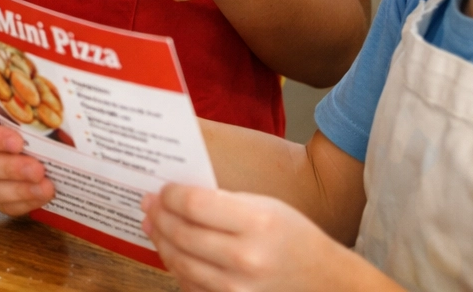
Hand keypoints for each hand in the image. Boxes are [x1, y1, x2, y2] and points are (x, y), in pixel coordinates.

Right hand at [0, 101, 54, 215]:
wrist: (38, 137)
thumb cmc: (30, 115)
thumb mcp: (30, 102)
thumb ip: (37, 99)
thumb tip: (64, 100)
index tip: (18, 142)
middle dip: (9, 168)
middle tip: (38, 169)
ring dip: (18, 190)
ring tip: (46, 187)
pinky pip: (4, 205)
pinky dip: (25, 203)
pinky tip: (44, 196)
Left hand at [143, 184, 394, 291]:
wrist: (324, 280)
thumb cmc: (291, 236)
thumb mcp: (263, 205)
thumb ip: (220, 202)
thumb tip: (171, 198)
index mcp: (257, 221)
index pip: (193, 204)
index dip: (169, 195)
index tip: (160, 189)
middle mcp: (247, 258)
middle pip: (182, 233)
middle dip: (158, 216)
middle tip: (147, 205)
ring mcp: (239, 289)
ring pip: (181, 263)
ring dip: (160, 242)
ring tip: (152, 226)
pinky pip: (191, 286)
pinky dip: (177, 268)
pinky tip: (172, 252)